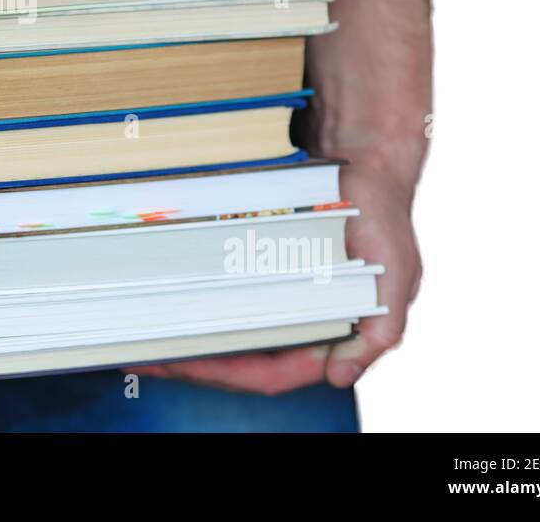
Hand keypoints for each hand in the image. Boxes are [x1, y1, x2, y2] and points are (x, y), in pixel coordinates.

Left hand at [129, 158, 421, 392]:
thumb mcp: (397, 269)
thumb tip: (341, 376)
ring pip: (230, 332)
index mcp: (335, 333)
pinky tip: (166, 298)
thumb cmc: (384, 217)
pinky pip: (227, 294)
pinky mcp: (264, 270)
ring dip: (190, 337)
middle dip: (194, 361)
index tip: (183, 364)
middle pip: (242, 359)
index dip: (227, 373)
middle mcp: (305, 322)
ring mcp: (282, 297)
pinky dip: (199, 302)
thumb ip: (382, 327)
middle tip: (145, 354)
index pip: (275, 372)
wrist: (366, 164)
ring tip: (143, 336)